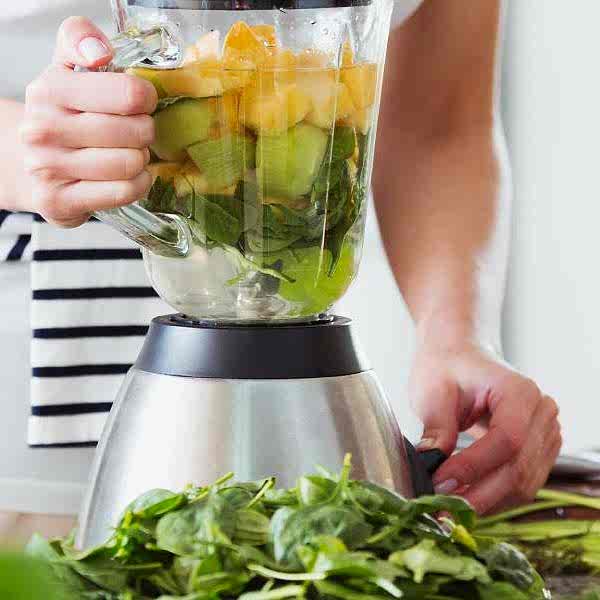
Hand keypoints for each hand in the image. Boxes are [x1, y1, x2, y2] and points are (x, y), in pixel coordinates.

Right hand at [20, 17, 157, 226]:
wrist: (33, 166)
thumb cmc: (63, 116)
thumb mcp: (67, 69)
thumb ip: (81, 40)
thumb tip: (99, 52)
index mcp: (50, 90)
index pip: (129, 94)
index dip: (146, 99)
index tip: (141, 103)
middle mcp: (43, 129)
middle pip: (135, 131)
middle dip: (146, 132)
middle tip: (138, 133)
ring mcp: (48, 168)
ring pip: (130, 163)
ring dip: (141, 160)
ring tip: (130, 154)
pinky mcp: (60, 201)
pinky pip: (124, 191)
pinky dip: (138, 184)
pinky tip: (129, 176)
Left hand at [411, 340, 560, 514]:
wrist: (459, 355)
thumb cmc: (446, 366)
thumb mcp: (433, 391)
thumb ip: (438, 428)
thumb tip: (432, 466)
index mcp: (519, 391)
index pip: (507, 440)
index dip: (474, 467)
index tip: (440, 482)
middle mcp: (542, 412)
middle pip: (519, 468)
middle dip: (478, 493)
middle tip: (441, 508)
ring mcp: (545, 432)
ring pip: (523, 483)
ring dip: (486, 501)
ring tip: (449, 508)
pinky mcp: (539, 450)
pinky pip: (522, 483)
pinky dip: (494, 496)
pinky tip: (465, 499)